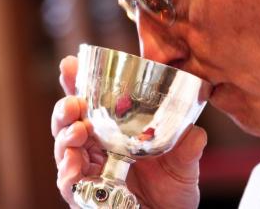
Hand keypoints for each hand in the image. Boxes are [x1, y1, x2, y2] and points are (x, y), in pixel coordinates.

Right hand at [54, 56, 206, 208]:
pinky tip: (73, 164)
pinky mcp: (85, 197)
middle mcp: (95, 148)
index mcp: (112, 131)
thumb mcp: (184, 163)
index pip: (90, 102)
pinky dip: (67, 174)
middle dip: (65, 108)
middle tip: (74, 102)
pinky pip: (68, 184)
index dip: (76, 83)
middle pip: (68, 122)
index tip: (71, 65)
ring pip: (64, 150)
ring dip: (66, 137)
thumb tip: (195, 134)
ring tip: (78, 130)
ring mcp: (87, 172)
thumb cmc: (172, 188)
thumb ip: (187, 147)